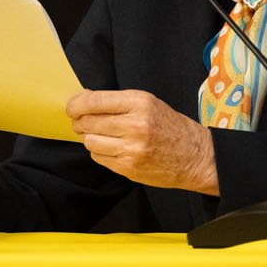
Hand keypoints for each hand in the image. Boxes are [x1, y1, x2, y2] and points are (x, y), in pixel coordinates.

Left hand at [67, 89, 217, 194]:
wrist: (195, 156)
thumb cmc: (170, 126)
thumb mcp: (148, 103)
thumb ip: (117, 101)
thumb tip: (83, 99)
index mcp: (139, 103)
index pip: (93, 101)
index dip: (75, 104)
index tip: (71, 107)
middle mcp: (135, 125)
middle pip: (88, 122)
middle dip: (80, 122)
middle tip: (82, 122)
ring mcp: (131, 149)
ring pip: (90, 142)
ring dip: (90, 138)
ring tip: (101, 136)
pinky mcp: (128, 167)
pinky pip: (98, 158)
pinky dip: (100, 152)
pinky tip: (112, 148)